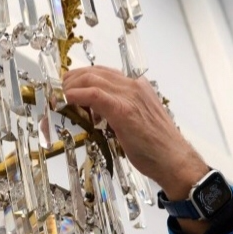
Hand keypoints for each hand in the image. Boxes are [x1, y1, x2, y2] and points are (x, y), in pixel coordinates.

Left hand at [62, 66, 208, 200]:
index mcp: (138, 88)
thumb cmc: (157, 148)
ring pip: (92, 79)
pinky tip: (66, 100)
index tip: (69, 86)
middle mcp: (134, 87)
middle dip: (72, 79)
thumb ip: (117, 113)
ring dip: (70, 86)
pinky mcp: (123, 110)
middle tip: (58, 90)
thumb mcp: (134, 123)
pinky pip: (94, 94)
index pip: (104, 73)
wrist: (174, 160)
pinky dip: (76, 95)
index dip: (82, 77)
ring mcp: (130, 96)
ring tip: (58, 96)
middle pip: (94, 72)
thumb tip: (95, 114)